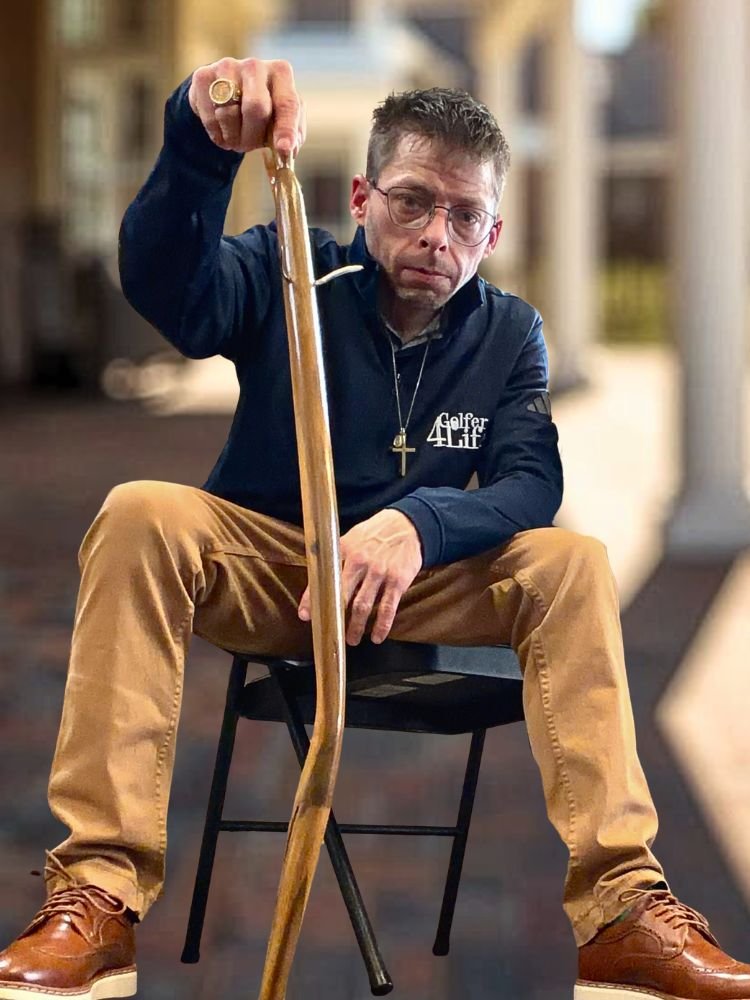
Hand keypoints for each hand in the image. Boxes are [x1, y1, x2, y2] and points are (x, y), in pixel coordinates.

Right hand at [188, 57, 305, 155]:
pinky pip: (210, 117)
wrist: (227, 93)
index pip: (287, 104)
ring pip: (229, 115)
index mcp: (281, 73)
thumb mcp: (281, 120)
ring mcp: (227, 67)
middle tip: (248, 148)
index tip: (284, 149)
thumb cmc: (263, 112)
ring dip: (233, 138)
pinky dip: (216, 134)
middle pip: (255, 107)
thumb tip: (287, 152)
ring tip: (235, 138)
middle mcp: (255, 65)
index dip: (286, 129)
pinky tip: (221, 131)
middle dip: (252, 137)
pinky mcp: (203, 76)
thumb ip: (290, 135)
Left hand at [298, 510, 422, 644]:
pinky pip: (388, 607)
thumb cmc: (374, 534)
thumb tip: (318, 581)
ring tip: (352, 640)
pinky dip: (382, 625)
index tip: (305, 616)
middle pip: (342, 596)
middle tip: (331, 635)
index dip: (312, 598)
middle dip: (335, 619)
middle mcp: (360, 561)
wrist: (407, 525)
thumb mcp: (351, 537)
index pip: (323, 577)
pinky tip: (377, 637)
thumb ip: (336, 557)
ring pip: (363, 605)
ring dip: (356, 627)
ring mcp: (379, 571)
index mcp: (344, 550)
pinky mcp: (397, 580)